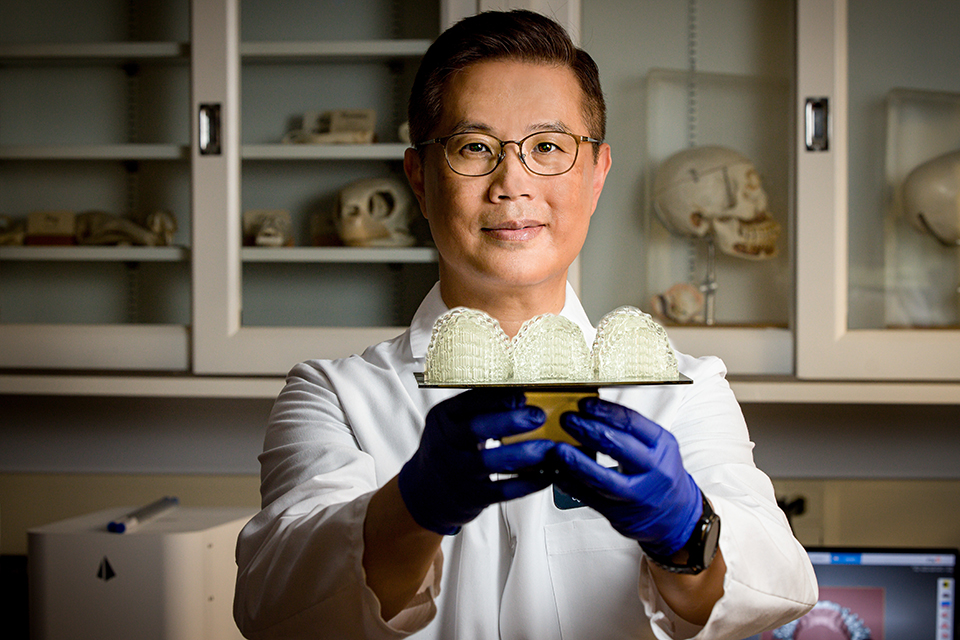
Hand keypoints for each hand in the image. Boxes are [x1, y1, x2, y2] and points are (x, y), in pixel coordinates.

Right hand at [398, 389, 553, 534]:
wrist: (428, 493)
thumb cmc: (450, 449)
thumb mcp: (453, 423)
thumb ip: (479, 408)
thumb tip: (519, 390)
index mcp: (441, 419)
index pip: (467, 403)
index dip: (496, 398)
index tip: (523, 394)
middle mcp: (444, 445)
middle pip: (475, 429)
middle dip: (511, 421)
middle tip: (539, 416)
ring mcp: (455, 473)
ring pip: (490, 462)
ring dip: (524, 453)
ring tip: (549, 447)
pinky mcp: (470, 497)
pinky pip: (502, 490)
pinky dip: (527, 483)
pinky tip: (545, 475)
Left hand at [552, 397, 701, 555]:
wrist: (677, 516)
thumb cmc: (660, 474)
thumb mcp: (657, 447)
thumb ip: (630, 431)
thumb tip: (590, 410)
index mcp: (662, 445)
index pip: (632, 422)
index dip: (605, 411)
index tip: (583, 404)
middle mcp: (653, 469)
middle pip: (617, 446)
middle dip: (587, 430)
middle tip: (567, 420)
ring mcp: (637, 494)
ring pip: (603, 479)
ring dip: (576, 463)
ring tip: (558, 450)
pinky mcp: (620, 513)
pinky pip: (591, 498)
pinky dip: (572, 485)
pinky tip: (558, 474)